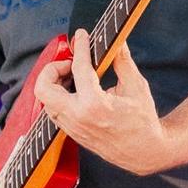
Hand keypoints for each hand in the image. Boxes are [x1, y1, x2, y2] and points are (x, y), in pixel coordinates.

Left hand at [34, 30, 170, 175]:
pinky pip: (54, 111)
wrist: (144, 152)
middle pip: (44, 88)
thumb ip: (122, 61)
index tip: (82, 35)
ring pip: (46, 101)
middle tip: (70, 63)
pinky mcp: (72, 133)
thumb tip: (116, 41)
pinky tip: (76, 89)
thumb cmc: (143, 120)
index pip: (78, 68)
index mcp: (94, 105)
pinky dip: (59, 96)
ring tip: (74, 74)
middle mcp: (78, 117)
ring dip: (55, 83)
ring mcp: (73, 127)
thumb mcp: (136, 86)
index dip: (80, 46)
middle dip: (52, 69)